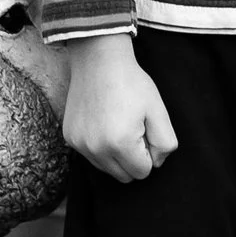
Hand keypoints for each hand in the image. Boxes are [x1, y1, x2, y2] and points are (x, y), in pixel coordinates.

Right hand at [63, 34, 177, 181]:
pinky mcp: (70, 138)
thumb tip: (156, 162)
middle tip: (133, 128)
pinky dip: (100, 147)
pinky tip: (103, 122)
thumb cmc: (132, 83)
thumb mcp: (158, 110)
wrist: (98, 59)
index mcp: (121, 143)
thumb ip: (165, 143)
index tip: (144, 129)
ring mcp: (80, 144)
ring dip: (116, 155)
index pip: (143, 172)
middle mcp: (96, 149)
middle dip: (133, 158)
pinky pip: (91, 156)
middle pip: (124, 176)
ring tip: (118, 124)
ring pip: (106, 169)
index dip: (149, 152)